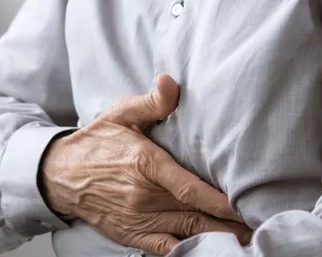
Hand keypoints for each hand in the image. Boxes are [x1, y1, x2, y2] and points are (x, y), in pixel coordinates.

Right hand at [40, 74, 250, 254]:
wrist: (60, 174)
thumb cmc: (97, 142)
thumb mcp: (121, 114)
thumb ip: (151, 102)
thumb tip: (170, 82)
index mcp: (146, 165)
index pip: (191, 189)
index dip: (222, 201)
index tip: (247, 202)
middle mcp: (144, 197)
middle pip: (197, 216)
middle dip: (230, 223)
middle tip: (261, 223)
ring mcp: (139, 220)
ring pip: (188, 235)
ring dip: (219, 239)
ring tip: (248, 238)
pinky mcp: (133, 235)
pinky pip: (166, 249)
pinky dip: (190, 252)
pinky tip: (211, 250)